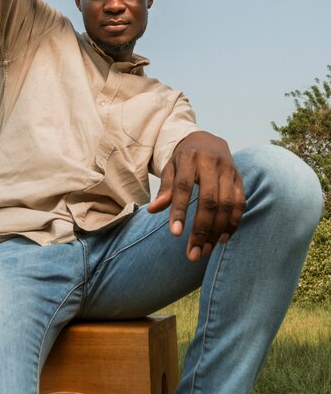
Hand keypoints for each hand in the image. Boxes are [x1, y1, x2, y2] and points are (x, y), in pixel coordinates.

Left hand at [148, 131, 245, 260]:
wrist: (208, 140)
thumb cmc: (184, 159)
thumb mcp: (170, 167)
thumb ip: (165, 188)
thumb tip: (153, 210)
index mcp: (190, 158)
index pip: (184, 186)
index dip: (180, 210)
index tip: (175, 234)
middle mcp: (212, 163)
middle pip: (209, 200)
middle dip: (201, 229)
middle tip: (193, 253)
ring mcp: (229, 171)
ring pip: (227, 205)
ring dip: (217, 231)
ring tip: (205, 250)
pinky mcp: (239, 179)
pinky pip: (240, 204)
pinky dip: (232, 223)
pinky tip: (221, 239)